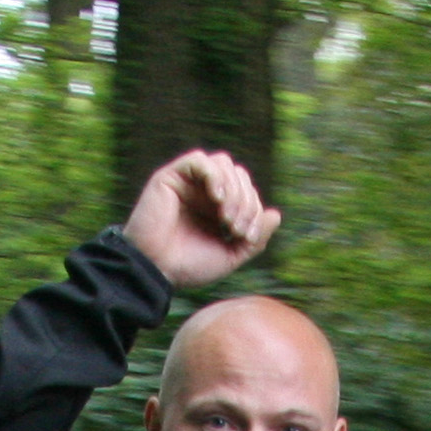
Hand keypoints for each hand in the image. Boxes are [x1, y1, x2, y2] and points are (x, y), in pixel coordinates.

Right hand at [125, 150, 279, 290]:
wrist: (155, 270)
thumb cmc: (188, 266)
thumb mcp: (229, 256)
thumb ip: (254, 239)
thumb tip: (275, 215)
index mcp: (218, 207)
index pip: (248, 191)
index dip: (255, 210)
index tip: (246, 237)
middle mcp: (204, 191)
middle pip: (239, 175)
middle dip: (245, 201)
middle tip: (234, 228)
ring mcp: (188, 182)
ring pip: (223, 163)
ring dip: (232, 189)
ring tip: (225, 217)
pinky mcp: (171, 176)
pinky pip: (199, 161)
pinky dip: (213, 175)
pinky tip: (215, 197)